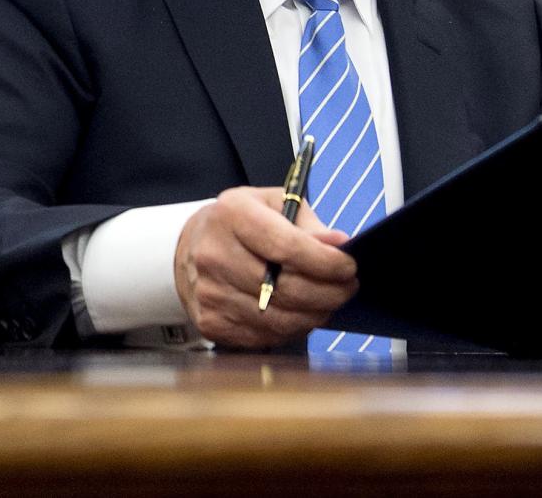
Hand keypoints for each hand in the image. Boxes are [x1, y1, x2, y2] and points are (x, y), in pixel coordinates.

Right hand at [173, 186, 358, 347]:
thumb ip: (308, 224)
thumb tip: (339, 244)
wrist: (192, 248)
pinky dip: (292, 329)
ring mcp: (210, 293)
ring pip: (278, 318)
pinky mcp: (210, 322)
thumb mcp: (275, 204)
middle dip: (328, 292)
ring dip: (314, 314)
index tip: (350, 267)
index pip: (287, 247)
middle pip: (285, 288)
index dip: (325, 262)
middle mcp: (215, 255)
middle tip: (349, 287)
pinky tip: (303, 314)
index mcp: (233, 215)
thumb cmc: (243, 223)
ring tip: (331, 302)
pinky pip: (264, 336)